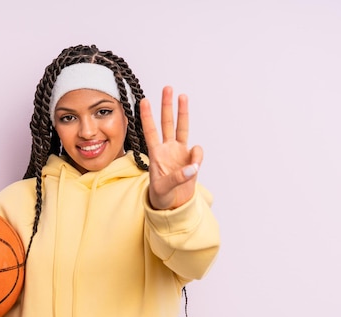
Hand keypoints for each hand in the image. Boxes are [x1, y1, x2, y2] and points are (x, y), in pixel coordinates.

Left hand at [140, 86, 202, 209]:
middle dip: (166, 105)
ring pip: (181, 128)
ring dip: (182, 112)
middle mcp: (167, 149)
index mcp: (156, 154)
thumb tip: (192, 168)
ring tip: (183, 96)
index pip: (150, 131)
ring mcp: (179, 152)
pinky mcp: (190, 159)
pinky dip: (198, 157)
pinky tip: (194, 168)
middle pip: (167, 123)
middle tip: (167, 88)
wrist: (173, 204)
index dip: (147, 116)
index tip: (143, 101)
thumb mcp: (163, 188)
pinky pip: (197, 152)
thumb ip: (177, 178)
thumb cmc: (161, 196)